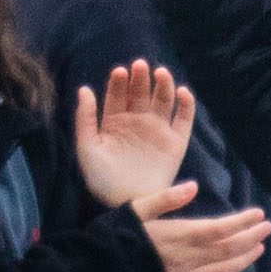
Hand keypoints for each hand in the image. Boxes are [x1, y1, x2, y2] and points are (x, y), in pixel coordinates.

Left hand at [73, 59, 196, 206]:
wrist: (124, 205)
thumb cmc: (101, 180)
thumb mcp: (87, 149)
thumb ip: (85, 119)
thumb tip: (84, 89)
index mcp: (114, 121)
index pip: (117, 94)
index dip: (119, 82)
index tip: (120, 72)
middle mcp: (136, 122)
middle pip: (141, 92)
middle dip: (140, 78)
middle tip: (140, 66)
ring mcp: (156, 131)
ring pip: (163, 100)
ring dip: (163, 84)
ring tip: (161, 73)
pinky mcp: (175, 143)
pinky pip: (184, 120)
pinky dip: (186, 105)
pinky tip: (182, 92)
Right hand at [132, 184, 270, 271]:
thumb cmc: (116, 237)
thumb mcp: (136, 209)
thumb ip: (165, 199)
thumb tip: (193, 186)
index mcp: (178, 236)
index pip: (220, 228)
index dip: (242, 222)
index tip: (258, 214)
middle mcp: (188, 259)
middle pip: (228, 248)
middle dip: (250, 237)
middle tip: (266, 228)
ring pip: (224, 269)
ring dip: (244, 258)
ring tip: (258, 247)